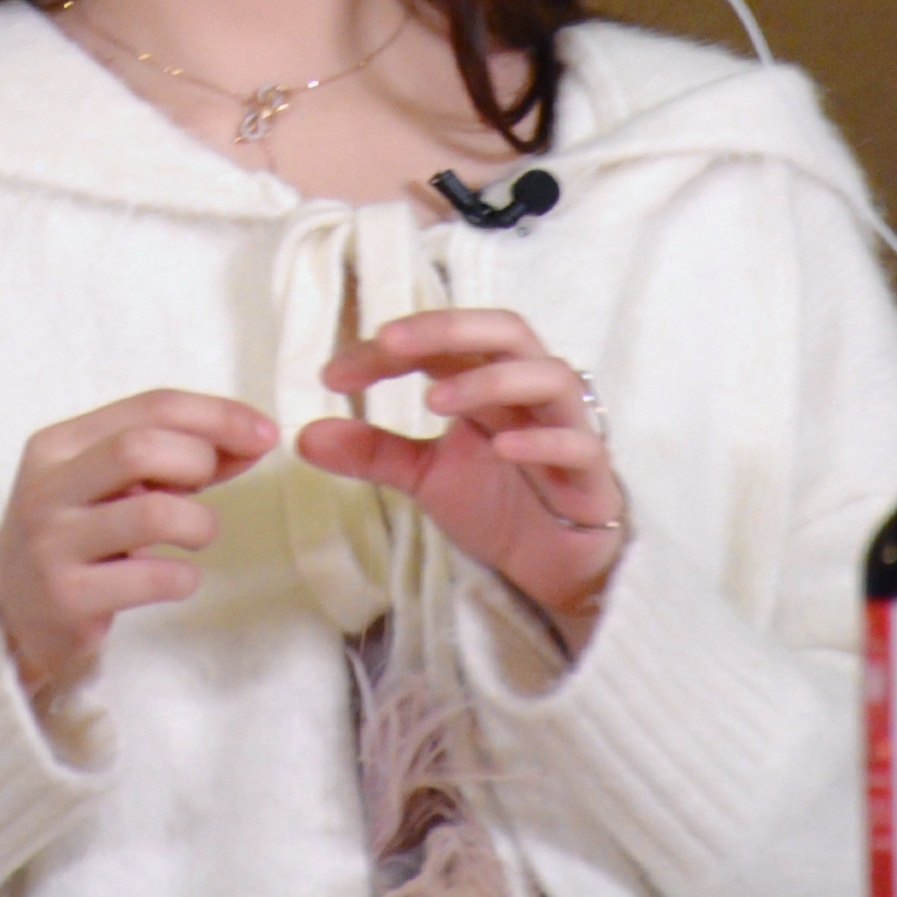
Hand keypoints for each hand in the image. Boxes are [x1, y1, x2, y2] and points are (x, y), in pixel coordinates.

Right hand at [0, 389, 275, 704]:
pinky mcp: (67, 597)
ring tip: (194, 537)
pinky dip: (183, 576)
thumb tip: (253, 437)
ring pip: (153, 513)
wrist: (11, 613)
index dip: (216, 414)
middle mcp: (47, 486)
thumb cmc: (80, 533)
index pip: (149, 406)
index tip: (264, 431)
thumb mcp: (112, 483)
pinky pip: (152, 577)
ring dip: (199, 525)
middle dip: (198, 462)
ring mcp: (53, 542)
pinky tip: (174, 577)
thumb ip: (174, 458)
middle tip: (206, 491)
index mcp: (58, 443)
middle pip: (143, 447)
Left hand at [296, 309, 623, 651]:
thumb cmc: (499, 503)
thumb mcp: (425, 477)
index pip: (441, 343)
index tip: (332, 374)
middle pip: (503, 331)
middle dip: (447, 329)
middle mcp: (529, 390)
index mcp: (487, 381)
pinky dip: (544, 440)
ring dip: (491, 379)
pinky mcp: (594, 475)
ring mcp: (567, 426)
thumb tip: (302, 436)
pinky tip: (502, 447)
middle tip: (390, 341)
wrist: (557, 567)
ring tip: (434, 399)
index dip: (388, 348)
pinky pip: (581, 443)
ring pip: (548, 376)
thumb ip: (372, 451)